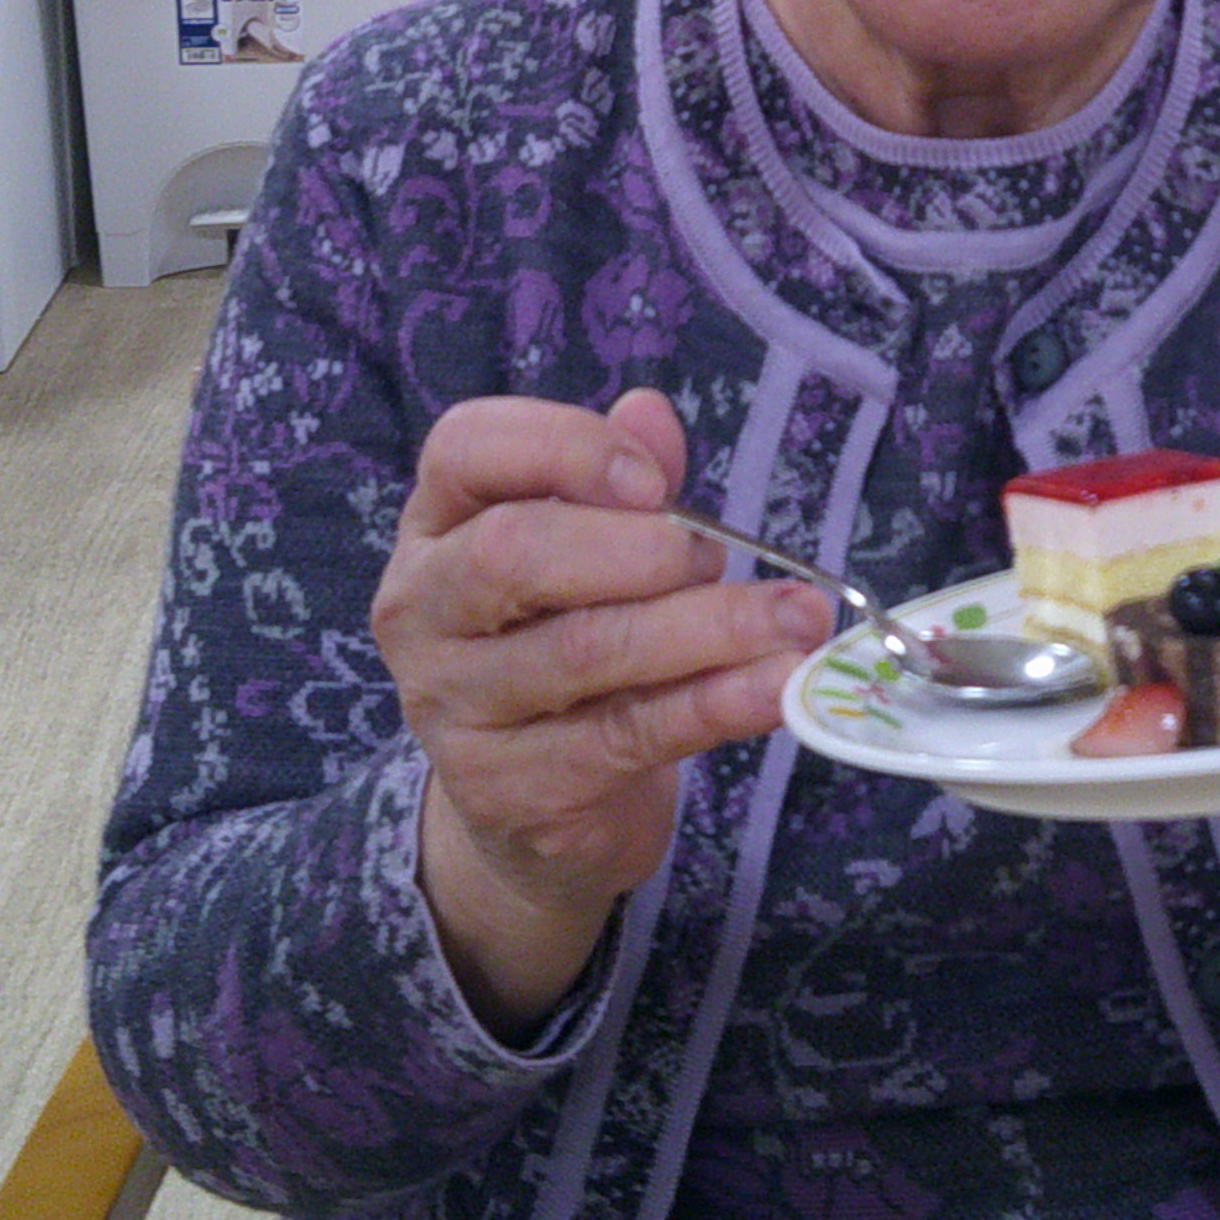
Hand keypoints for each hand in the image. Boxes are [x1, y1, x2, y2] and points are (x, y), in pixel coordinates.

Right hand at [370, 388, 829, 1034]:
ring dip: (706, 629)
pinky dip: (712, 705)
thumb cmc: (571, 640)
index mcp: (437, 523)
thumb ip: (622, 483)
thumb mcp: (594, 552)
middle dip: (637, 548)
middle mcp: (421, 608)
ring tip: (797, 619)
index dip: (564, 448)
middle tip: (720, 558)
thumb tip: (651, 413)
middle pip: (512, 554)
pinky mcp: (503, 789)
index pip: (466, 449)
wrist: (533, 805)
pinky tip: (777, 688)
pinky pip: (622, 736)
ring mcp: (451, 706)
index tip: (656, 482)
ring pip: (580, 651)